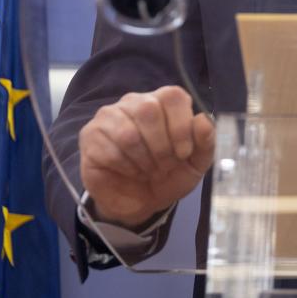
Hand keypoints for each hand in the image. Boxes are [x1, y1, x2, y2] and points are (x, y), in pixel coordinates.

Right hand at [79, 85, 215, 228]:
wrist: (140, 202)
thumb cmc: (170, 175)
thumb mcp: (196, 163)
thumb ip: (205, 141)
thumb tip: (204, 120)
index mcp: (163, 101)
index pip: (173, 96)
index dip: (181, 126)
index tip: (184, 153)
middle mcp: (135, 101)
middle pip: (149, 110)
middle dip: (162, 146)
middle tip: (164, 165)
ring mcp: (109, 116)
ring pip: (128, 132)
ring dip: (143, 160)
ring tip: (148, 170)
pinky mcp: (91, 135)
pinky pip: (109, 149)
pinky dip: (126, 168)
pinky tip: (130, 172)